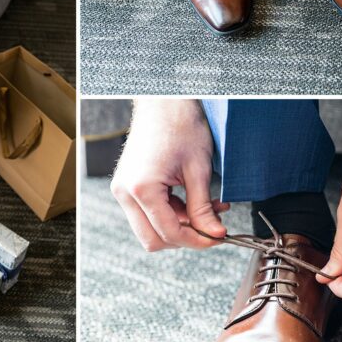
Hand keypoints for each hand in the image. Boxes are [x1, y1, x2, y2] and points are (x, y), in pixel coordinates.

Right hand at [111, 99, 229, 250]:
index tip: (218, 237)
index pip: (169, 232)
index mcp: (142, 188)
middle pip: (152, 239)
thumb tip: (215, 234)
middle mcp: (125, 192)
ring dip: (179, 225)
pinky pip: (148, 212)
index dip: (197, 240)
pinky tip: (193, 201)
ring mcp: (123, 189)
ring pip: (150, 228)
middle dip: (184, 238)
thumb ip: (203, 208)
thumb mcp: (198, 170)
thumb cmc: (181, 125)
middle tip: (211, 229)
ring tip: (208, 209)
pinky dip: (171, 213)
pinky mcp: (127, 185)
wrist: (164, 101)